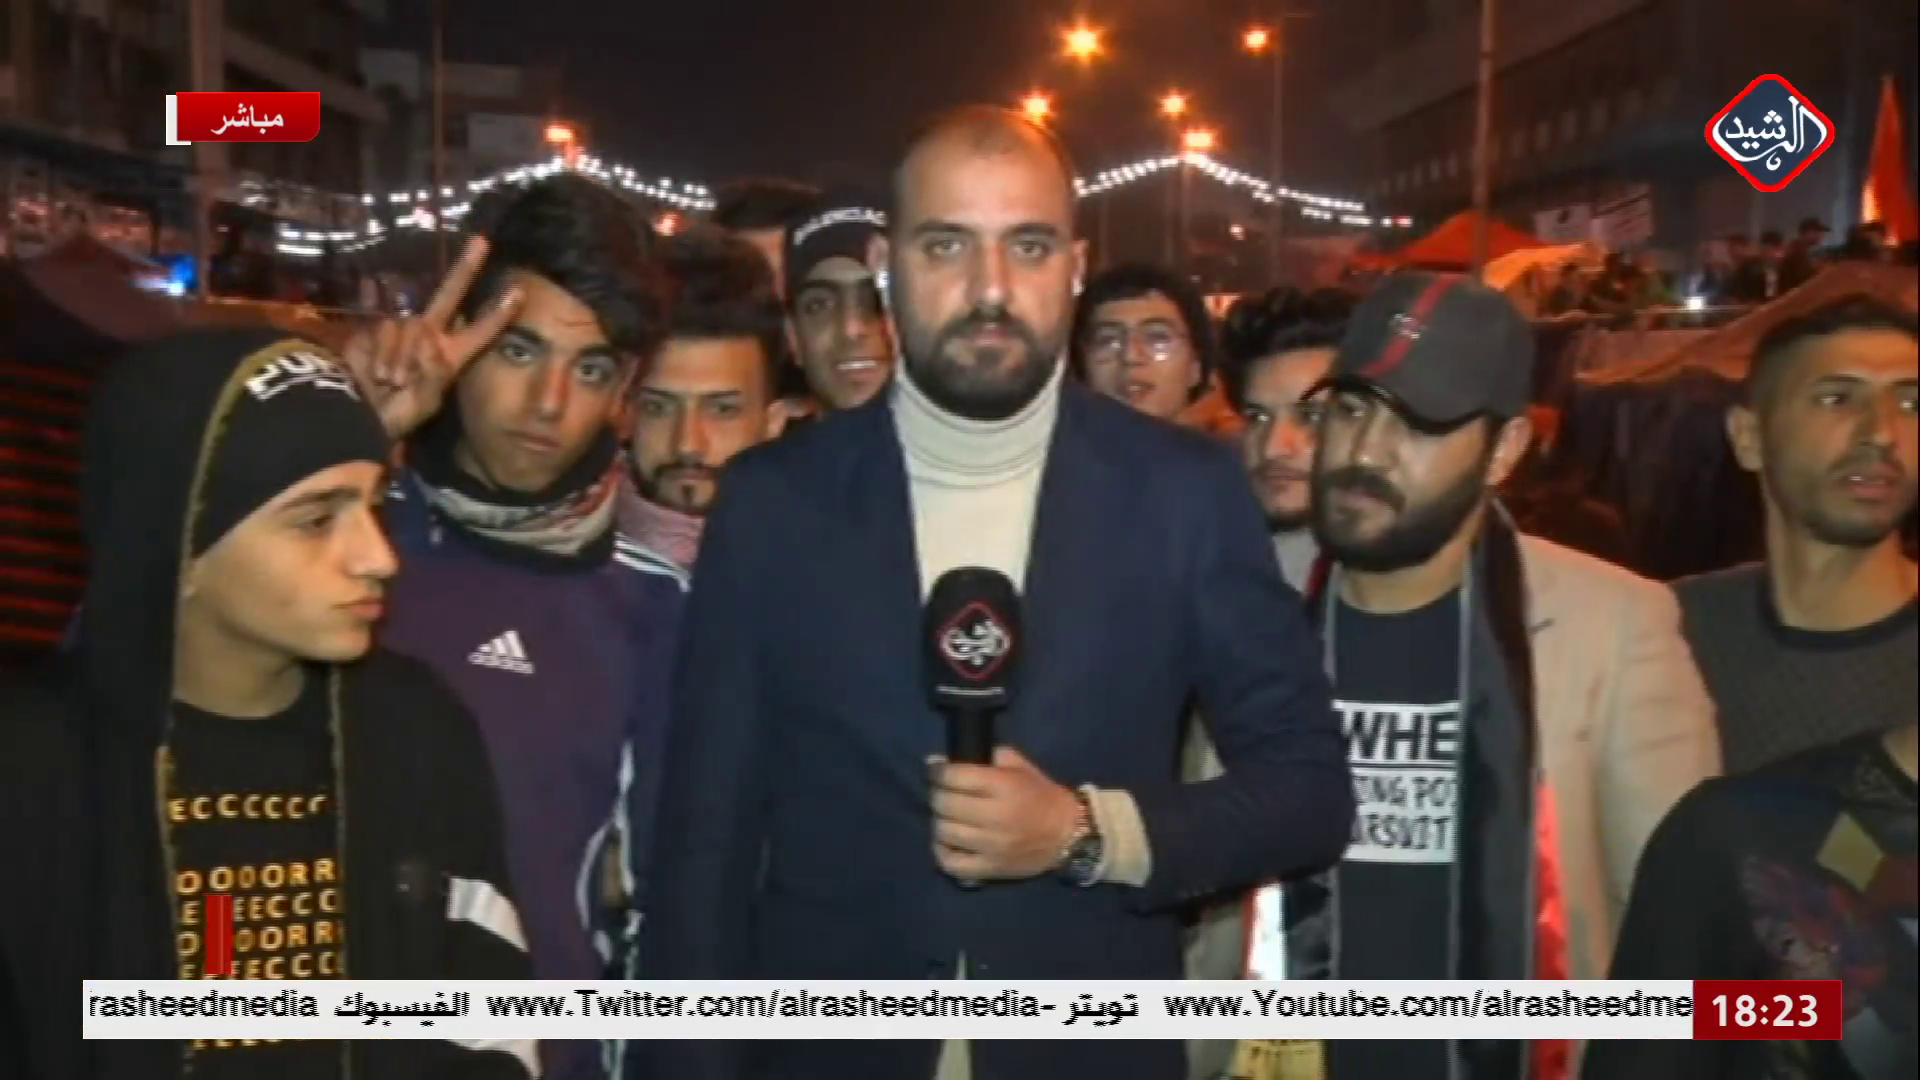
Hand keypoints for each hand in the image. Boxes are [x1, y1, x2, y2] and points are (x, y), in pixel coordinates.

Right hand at [339, 235, 522, 437]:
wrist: (364, 414)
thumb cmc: (402, 412)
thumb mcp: (426, 401)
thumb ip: (433, 371)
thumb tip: (428, 338)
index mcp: (452, 354)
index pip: (480, 331)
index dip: (497, 314)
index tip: (519, 293)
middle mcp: (432, 334)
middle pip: (450, 295)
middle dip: (465, 269)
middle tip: (482, 242)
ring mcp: (405, 329)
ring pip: (410, 326)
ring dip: (400, 356)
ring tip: (393, 381)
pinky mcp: (376, 329)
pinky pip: (385, 331)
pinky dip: (382, 353)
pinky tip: (378, 372)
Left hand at [930, 746, 1082, 881]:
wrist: (1068, 835)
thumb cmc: (1042, 796)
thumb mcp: (1020, 767)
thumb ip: (987, 757)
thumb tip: (941, 760)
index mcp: (1004, 787)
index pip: (954, 777)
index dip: (938, 771)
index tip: (936, 770)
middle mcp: (995, 816)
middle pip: (944, 804)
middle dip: (937, 794)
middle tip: (942, 793)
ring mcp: (991, 846)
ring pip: (944, 832)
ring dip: (939, 821)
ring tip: (946, 816)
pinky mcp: (990, 869)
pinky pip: (951, 863)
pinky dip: (942, 851)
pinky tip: (948, 841)